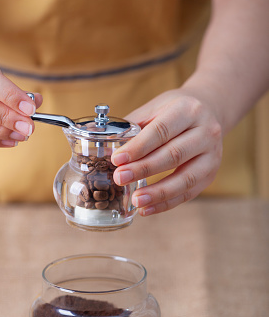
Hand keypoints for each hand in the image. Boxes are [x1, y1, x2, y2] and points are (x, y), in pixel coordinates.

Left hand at [112, 89, 222, 214]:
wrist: (211, 110)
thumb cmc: (175, 111)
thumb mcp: (156, 108)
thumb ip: (133, 126)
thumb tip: (105, 146)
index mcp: (188, 110)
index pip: (161, 131)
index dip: (138, 147)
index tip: (117, 159)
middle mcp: (206, 132)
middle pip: (173, 155)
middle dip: (144, 169)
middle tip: (120, 178)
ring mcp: (212, 155)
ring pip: (185, 178)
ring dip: (158, 193)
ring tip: (136, 200)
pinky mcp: (210, 175)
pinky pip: (188, 193)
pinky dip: (166, 204)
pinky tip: (147, 209)